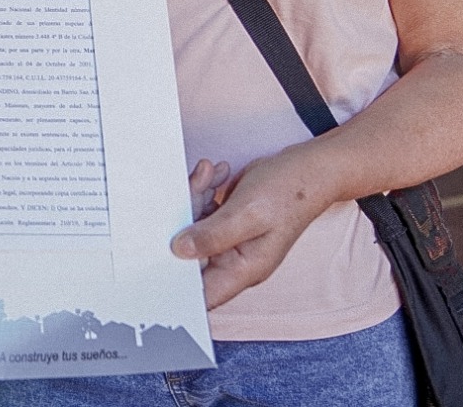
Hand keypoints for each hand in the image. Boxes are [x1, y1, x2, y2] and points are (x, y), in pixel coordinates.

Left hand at [170, 146, 332, 308]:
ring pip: (193, 228)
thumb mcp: (248, 213)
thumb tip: (179, 251)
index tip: (154, 261)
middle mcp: (235, 260)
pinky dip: (203, 191)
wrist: (308, 168)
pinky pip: (201, 211)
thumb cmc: (290, 193)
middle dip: (184, 221)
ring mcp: (230, 241)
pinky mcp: (226, 222)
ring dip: (195, 198)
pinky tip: (214, 174)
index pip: (204, 294)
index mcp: (243, 269)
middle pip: (190, 254)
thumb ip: (214, 235)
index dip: (178, 285)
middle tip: (194, 189)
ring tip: (208, 175)